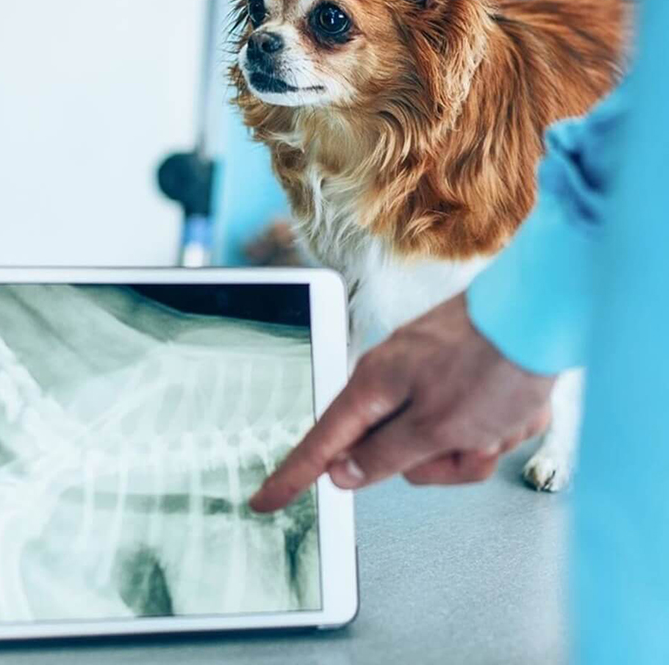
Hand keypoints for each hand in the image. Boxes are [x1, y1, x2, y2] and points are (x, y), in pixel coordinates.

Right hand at [250, 293, 553, 511]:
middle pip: (396, 452)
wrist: (543, 310)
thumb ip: (384, 456)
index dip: (293, 477)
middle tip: (471, 443)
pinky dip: (495, 423)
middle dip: (443, 461)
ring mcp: (428, 374)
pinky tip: (515, 406)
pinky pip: (468, 420)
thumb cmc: (492, 361)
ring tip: (502, 419)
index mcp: (375, 386)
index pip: (323, 445)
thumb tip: (343, 473)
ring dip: (478, 442)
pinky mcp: (457, 372)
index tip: (266, 500)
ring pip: (440, 441)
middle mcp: (394, 378)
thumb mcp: (436, 426)